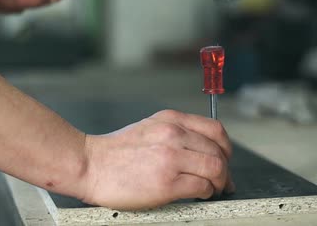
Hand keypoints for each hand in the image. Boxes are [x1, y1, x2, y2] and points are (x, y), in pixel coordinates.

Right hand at [82, 110, 234, 209]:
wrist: (90, 165)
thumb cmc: (115, 151)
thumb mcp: (149, 128)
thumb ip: (174, 133)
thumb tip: (200, 149)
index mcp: (170, 120)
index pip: (215, 129)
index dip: (225, 147)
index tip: (224, 158)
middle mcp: (174, 135)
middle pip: (219, 151)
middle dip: (225, 169)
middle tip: (223, 181)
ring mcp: (171, 158)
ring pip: (216, 168)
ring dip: (219, 183)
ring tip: (212, 190)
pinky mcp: (167, 182)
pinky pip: (202, 187)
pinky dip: (205, 193)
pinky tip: (198, 195)